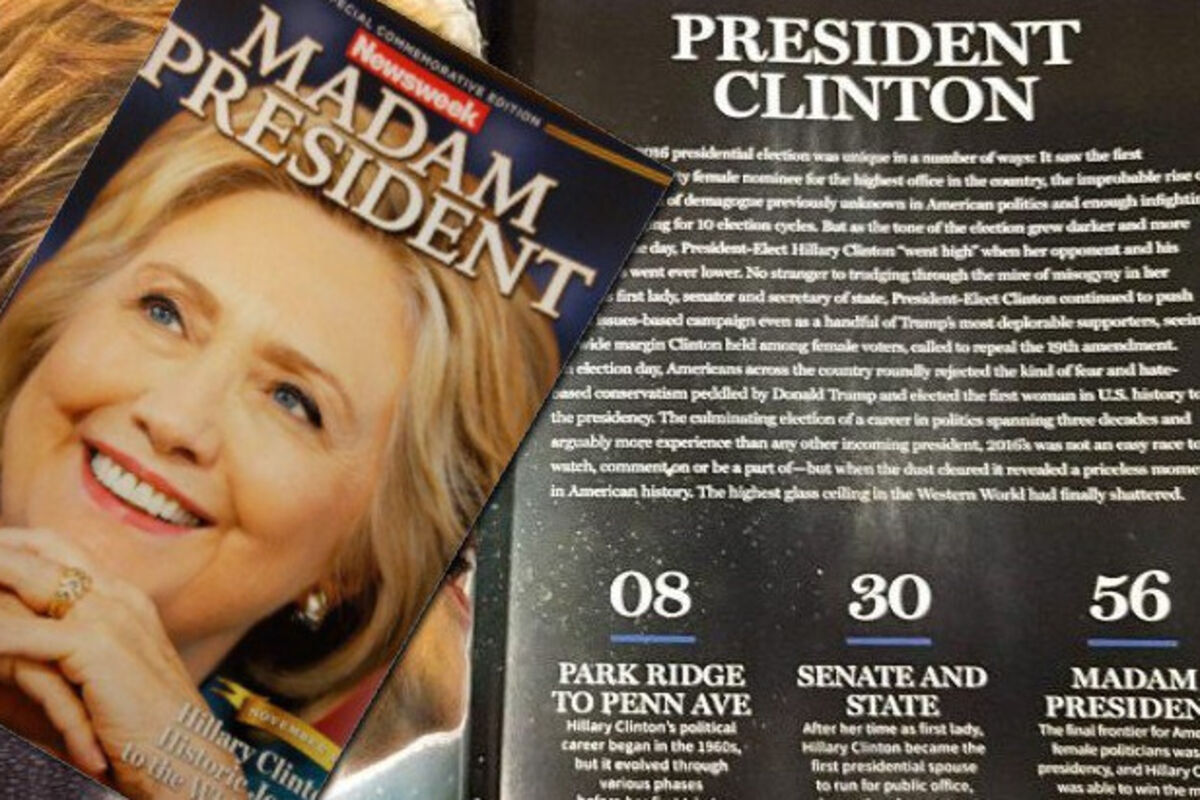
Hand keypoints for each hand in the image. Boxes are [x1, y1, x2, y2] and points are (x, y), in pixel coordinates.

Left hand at [0, 528, 246, 799]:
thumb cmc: (146, 728)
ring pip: (32, 578)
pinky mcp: (98, 648)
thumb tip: (31, 640)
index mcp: (125, 598)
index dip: (18, 544)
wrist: (188, 756)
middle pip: (44, 552)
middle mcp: (119, 597)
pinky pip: (26, 633)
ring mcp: (112, 618)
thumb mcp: (110, 674)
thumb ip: (76, 647)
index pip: (62, 549)